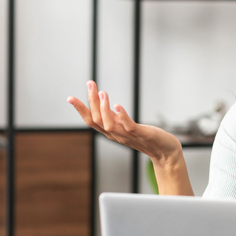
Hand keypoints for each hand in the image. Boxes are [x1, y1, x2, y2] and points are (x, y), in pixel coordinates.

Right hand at [67, 80, 181, 163]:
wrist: (164, 151)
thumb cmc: (145, 137)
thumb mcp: (125, 125)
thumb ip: (113, 117)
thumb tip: (101, 103)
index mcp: (111, 132)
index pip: (91, 121)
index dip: (80, 110)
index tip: (70, 97)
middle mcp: (116, 135)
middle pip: (97, 120)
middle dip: (91, 101)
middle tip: (90, 84)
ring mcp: (128, 136)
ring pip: (109, 124)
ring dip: (104, 108)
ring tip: (103, 93)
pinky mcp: (141, 135)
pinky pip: (129, 126)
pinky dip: (122, 116)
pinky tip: (118, 105)